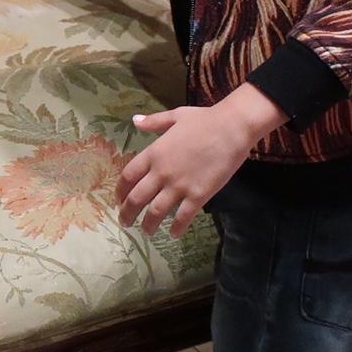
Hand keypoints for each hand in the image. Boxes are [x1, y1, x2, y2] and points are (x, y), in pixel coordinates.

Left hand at [120, 89, 283, 236]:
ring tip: (148, 232)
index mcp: (153, 153)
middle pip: (136, 199)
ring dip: (149, 225)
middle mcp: (161, 172)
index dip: (120, 192)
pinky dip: (177, 229)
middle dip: (127, 214)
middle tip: (126, 223)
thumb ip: (154, 122)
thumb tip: (134, 121)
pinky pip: (183, 217)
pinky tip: (174, 235)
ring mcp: (179, 186)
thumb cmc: (205, 119)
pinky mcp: (198, 196)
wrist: (233, 127)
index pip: (128, 177)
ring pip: (156, 212)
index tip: (118, 200)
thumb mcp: (175, 116)